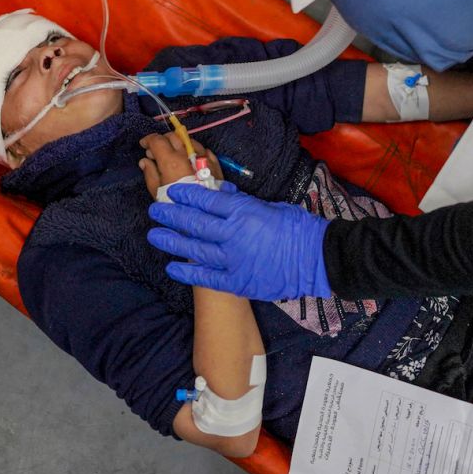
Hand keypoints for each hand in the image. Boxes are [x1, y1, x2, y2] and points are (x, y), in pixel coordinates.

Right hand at [139, 132, 221, 200]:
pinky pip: (203, 150)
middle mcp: (188, 155)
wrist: (206, 216)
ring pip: (189, 140)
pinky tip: (190, 160)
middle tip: (156, 151)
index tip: (144, 144)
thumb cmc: (178, 206)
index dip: (148, 140)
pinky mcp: (215, 163)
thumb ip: (150, 174)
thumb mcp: (158, 192)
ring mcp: (204, 157)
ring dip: (179, 144)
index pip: (157, 140)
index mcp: (171, 161)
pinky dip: (194, 151)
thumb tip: (145, 162)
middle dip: (163, 140)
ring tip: (174, 155)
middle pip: (174, 136)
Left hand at [148, 184, 331, 300]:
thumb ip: (244, 202)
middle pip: (195, 223)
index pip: (208, 200)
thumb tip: (223, 193)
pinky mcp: (237, 281)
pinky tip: (172, 268)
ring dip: (172, 242)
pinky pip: (206, 277)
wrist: (318, 260)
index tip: (174, 192)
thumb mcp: (271, 207)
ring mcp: (233, 260)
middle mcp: (233, 234)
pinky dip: (187, 272)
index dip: (188, 195)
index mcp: (244, 212)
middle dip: (172, 216)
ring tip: (154, 236)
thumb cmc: (299, 229)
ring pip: (195, 249)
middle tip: (156, 211)